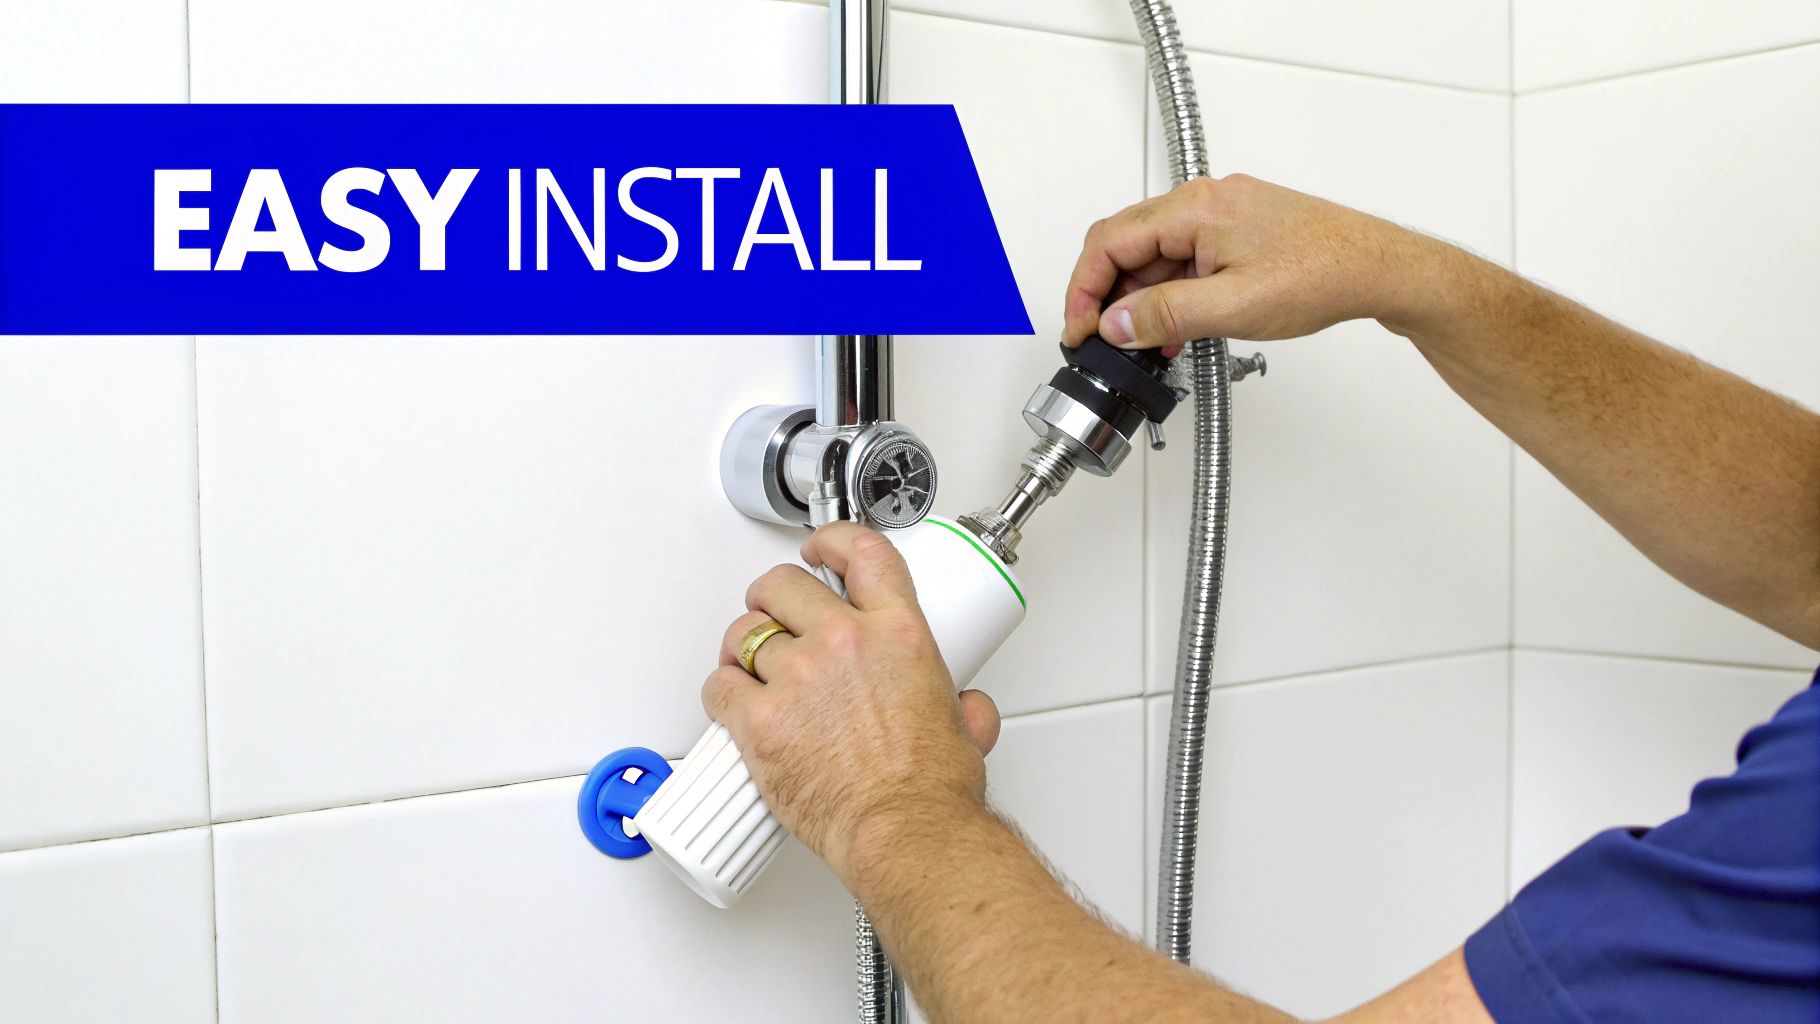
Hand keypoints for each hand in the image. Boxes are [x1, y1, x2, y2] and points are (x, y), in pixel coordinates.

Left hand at [702, 521, 1001, 883]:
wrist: (904, 831)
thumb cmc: (931, 788)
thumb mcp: (963, 728)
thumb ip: (965, 708)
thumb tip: (970, 711)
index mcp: (897, 633)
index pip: (861, 552)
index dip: (832, 542)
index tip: (819, 551)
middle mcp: (843, 643)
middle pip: (784, 585)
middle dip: (773, 597)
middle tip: (774, 615)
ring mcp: (797, 677)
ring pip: (745, 633)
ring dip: (743, 647)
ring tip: (749, 666)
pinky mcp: (760, 719)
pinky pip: (719, 687)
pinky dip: (721, 692)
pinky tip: (732, 703)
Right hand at [1062, 173, 1452, 351]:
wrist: (1379, 270)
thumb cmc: (1324, 274)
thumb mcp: (1232, 307)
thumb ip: (1165, 315)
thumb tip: (1116, 324)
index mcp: (1196, 208)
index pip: (1110, 242)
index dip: (1084, 290)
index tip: (1079, 329)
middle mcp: (1205, 203)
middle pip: (1126, 245)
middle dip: (1107, 296)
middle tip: (1101, 339)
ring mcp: (1222, 216)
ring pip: (1155, 256)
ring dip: (1141, 300)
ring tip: (1143, 344)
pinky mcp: (1238, 233)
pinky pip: (1184, 260)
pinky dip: (1170, 294)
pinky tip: (1175, 327)